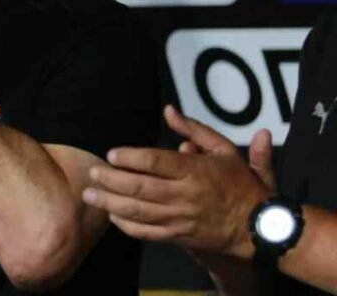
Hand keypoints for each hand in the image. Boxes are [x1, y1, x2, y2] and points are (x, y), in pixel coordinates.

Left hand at [82, 106, 271, 259]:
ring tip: (89, 195)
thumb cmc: (239, 183)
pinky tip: (112, 216)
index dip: (130, 158)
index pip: (156, 162)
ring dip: (110, 203)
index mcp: (195, 170)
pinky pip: (146, 232)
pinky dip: (126, 225)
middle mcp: (184, 195)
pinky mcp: (177, 236)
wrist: (257, 226)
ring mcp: (179, 218)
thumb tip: (168, 110)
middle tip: (92, 172)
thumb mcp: (223, 150)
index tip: (111, 154)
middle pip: (140, 187)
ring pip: (138, 211)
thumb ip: (194, 129)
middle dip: (111, 180)